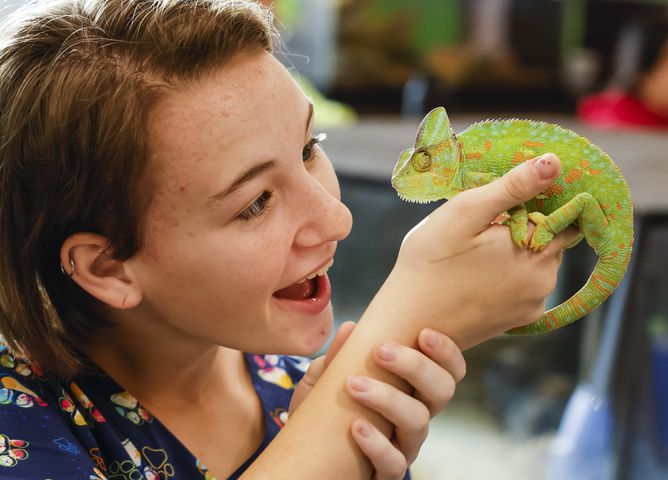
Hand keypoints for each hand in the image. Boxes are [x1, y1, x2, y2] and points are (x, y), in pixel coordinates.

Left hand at [290, 322, 465, 479]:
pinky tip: (356, 428)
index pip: (448, 370)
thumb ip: (338, 355)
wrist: (305, 455)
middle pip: (443, 390)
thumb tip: (351, 327)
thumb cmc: (322, 411)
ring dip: (388, 398)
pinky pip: (394, 462)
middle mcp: (415, 417)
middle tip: (382, 351)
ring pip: (419, 422)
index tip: (423, 333)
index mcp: (410, 390)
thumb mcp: (324, 378)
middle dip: (417, 366)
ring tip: (354, 385)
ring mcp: (404, 447)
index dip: (446, 351)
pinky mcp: (386, 473)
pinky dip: (376, 444)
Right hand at [385, 153, 581, 348]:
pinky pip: (527, 285)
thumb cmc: (429, 262)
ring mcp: (535, 302)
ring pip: (538, 260)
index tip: (499, 205)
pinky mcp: (522, 319)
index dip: (530, 201)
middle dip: (523, 226)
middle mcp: (545, 278)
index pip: (557, 211)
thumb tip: (554, 162)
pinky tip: (479, 276)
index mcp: (536, 247)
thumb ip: (512, 186)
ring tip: (475, 253)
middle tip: (480, 229)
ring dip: (517, 250)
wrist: (409, 320)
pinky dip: (511, 275)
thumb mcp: (465, 212)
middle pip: (549, 236)